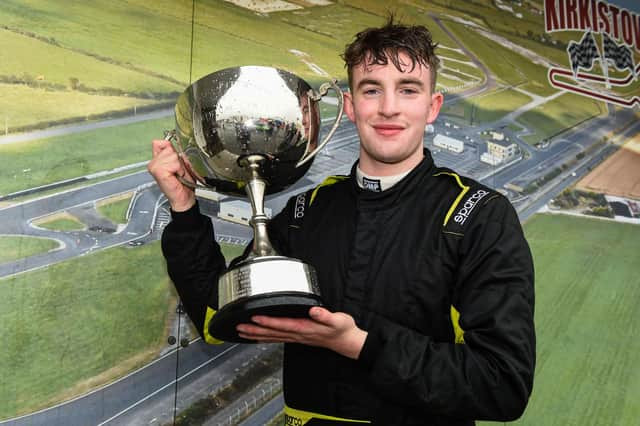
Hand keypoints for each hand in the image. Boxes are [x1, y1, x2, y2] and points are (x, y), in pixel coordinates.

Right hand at [148, 139, 195, 211]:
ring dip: (179, 165)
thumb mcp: (181, 163)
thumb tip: (170, 141)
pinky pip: (173, 162)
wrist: (184, 198)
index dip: (172, 150)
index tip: (176, 163)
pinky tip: (177, 176)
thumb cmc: (184, 183)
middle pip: (169, 148)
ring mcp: (154, 166)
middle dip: (178, 159)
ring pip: (172, 155)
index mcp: (157, 159)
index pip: (161, 142)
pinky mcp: (158, 171)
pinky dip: (179, 169)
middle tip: (179, 171)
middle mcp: (153, 162)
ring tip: (178, 174)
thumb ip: (174, 152)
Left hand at [236, 307, 367, 359]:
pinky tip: (257, 338)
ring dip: (256, 336)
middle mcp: (298, 335)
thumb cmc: (341, 329)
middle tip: (239, 327)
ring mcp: (296, 338)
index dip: (269, 322)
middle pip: (273, 334)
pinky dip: (265, 339)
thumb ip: (325, 315)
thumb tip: (314, 310)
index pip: (283, 325)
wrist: (346, 341)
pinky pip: (277, 339)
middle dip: (255, 331)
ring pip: (272, 338)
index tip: (255, 318)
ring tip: (242, 332)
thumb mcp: (338, 320)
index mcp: (306, 328)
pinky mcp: (297, 338)